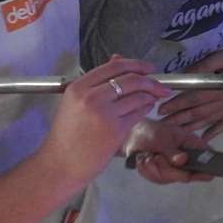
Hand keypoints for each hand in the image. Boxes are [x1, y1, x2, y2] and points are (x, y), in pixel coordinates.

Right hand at [40, 57, 165, 185]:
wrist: (61, 164)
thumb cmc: (67, 136)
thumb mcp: (75, 103)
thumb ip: (97, 82)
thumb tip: (118, 58)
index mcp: (78, 87)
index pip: (115, 67)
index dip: (137, 65)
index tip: (148, 68)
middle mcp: (91, 97)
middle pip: (131, 79)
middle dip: (151, 81)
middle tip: (161, 85)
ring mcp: (104, 114)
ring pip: (138, 96)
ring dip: (151, 95)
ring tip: (154, 97)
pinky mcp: (115, 130)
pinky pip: (138, 113)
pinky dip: (146, 108)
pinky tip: (147, 108)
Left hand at [124, 117, 214, 184]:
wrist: (136, 136)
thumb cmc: (154, 131)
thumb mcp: (163, 137)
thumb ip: (172, 150)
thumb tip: (183, 160)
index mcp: (192, 146)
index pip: (207, 158)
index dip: (208, 168)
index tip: (207, 174)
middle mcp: (187, 160)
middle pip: (185, 175)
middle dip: (167, 168)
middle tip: (157, 157)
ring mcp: (175, 170)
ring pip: (168, 178)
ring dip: (154, 167)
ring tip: (147, 156)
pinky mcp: (163, 176)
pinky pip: (156, 179)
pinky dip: (147, 170)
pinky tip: (144, 160)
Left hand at [159, 45, 222, 139]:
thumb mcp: (220, 56)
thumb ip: (203, 67)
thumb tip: (184, 77)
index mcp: (220, 88)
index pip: (194, 98)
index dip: (177, 104)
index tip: (162, 109)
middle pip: (198, 112)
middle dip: (178, 118)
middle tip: (162, 124)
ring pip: (207, 121)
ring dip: (190, 128)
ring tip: (175, 132)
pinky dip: (213, 133)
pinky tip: (203, 139)